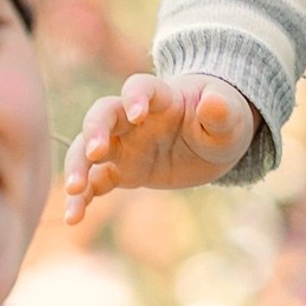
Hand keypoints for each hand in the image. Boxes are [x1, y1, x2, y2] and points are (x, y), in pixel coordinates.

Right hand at [61, 72, 255, 223]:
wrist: (213, 139)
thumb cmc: (223, 118)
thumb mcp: (231, 117)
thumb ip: (221, 111)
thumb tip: (212, 104)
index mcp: (162, 98)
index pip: (139, 87)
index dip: (135, 97)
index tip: (137, 114)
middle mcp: (134, 119)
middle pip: (102, 114)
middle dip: (94, 131)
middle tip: (95, 152)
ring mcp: (125, 145)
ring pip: (88, 149)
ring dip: (78, 166)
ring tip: (74, 191)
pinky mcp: (122, 171)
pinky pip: (96, 181)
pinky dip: (83, 196)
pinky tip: (74, 217)